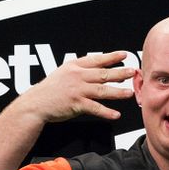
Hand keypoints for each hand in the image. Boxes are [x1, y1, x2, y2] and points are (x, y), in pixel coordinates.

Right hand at [15, 51, 135, 122]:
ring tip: (129, 93)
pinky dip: (106, 112)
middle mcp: (77, 76)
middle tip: (133, 72)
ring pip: (101, 90)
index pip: (96, 59)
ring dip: (117, 92)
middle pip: (103, 74)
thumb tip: (97, 69)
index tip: (124, 54)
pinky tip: (116, 114)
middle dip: (120, 72)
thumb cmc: (50, 90)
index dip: (111, 57)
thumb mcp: (63, 73)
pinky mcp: (76, 104)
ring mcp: (77, 90)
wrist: (35, 104)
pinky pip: (94, 108)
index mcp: (74, 67)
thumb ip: (80, 71)